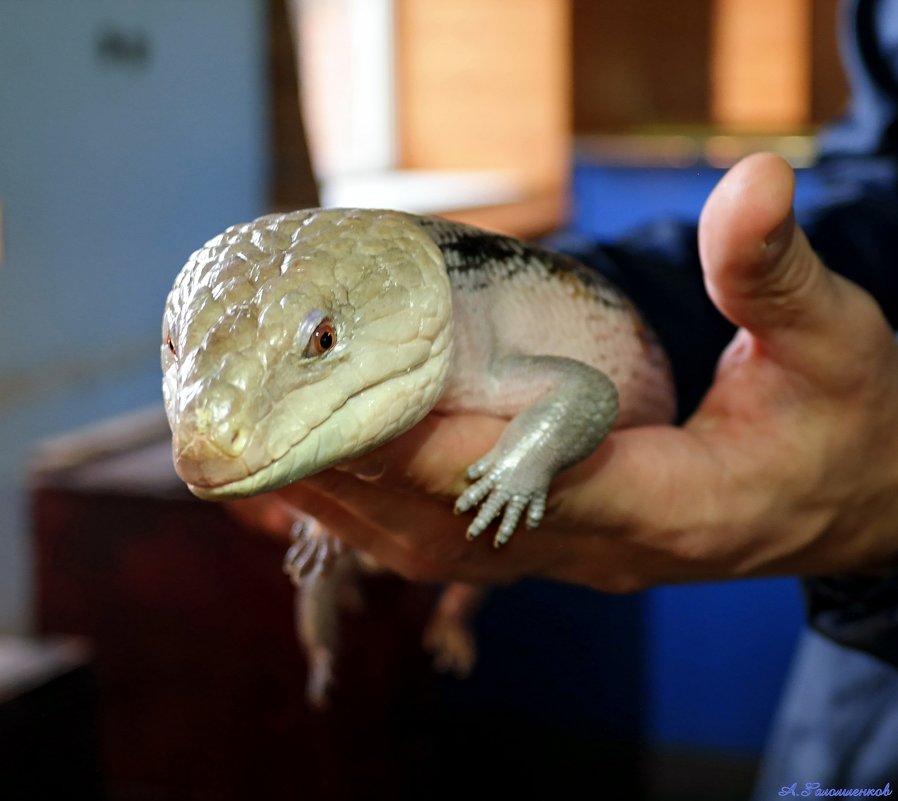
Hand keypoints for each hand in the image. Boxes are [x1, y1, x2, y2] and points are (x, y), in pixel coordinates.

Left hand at [264, 153, 897, 590]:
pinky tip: (330, 484)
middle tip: (268, 422)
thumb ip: (777, 270)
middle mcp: (612, 548)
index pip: (536, 482)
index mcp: (678, 506)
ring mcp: (582, 557)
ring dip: (357, 506)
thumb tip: (753, 180)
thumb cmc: (849, 424)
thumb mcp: (836, 342)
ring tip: (268, 453)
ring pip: (444, 551)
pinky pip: (454, 547)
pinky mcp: (566, 547)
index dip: (441, 452)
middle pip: (462, 527)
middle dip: (365, 476)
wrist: (860, 505)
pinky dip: (385, 518)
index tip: (351, 414)